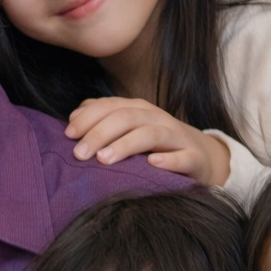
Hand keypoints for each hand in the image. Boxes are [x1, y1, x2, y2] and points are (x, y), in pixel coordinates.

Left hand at [65, 97, 229, 184]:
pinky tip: (153, 164)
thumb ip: (102, 120)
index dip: (88, 118)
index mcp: (139, 110)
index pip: (111, 106)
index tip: (68, 135)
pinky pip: (183, 157)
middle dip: (100, 133)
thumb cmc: (156, 145)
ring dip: (125, 145)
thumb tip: (74, 118)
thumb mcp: (130, 129)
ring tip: (104, 159)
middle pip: (127, 118)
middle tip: (79, 154)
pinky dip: (169, 160)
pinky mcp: (194, 158)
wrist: (202, 157)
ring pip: (151, 134)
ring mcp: (177, 137)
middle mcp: (157, 119)